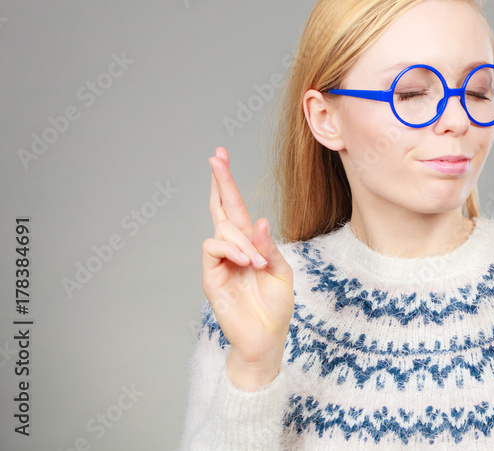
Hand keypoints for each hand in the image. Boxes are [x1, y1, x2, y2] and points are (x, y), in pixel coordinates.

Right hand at [201, 147, 293, 387]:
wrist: (266, 338)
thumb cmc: (275, 306)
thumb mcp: (281, 271)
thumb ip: (268, 246)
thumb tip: (257, 220)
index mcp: (249, 243)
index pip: (234, 207)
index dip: (226, 182)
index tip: (220, 156)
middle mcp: (231, 248)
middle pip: (220, 207)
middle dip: (220, 180)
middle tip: (216, 156)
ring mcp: (218, 261)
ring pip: (222, 229)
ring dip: (242, 240)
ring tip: (257, 262)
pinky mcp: (211, 276)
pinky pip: (213, 247)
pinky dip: (231, 249)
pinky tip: (246, 261)